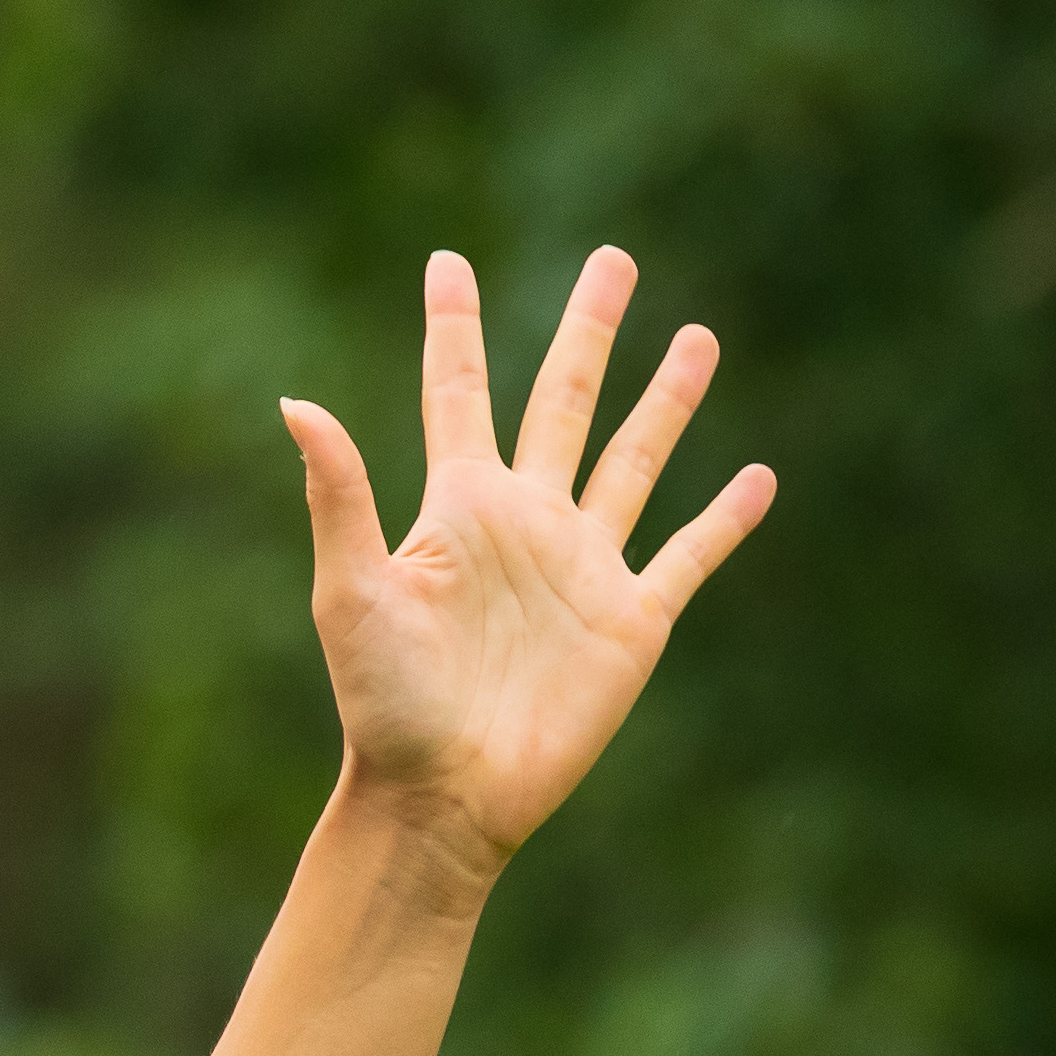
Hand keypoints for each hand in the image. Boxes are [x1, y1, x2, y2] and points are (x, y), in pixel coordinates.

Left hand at [282, 248, 773, 883]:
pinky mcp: (631, 622)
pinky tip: (760, 477)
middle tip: (615, 258)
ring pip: (635, 459)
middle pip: (565, 399)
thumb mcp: (351, 594)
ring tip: (697, 335)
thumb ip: (340, 498)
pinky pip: (689, 554)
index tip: (447, 260)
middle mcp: (526, 523)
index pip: (457, 392)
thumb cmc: (384, 706)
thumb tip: (296, 404)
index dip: (455, 325)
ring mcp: (583, 568)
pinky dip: (726, 517)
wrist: (442, 798)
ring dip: (667, 400)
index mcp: (459, 507)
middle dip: (590, 329)